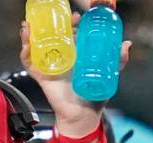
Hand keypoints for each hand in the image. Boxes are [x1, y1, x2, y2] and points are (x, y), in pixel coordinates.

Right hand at [19, 14, 131, 138]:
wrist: (83, 116)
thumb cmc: (94, 97)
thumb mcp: (109, 75)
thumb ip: (118, 61)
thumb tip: (126, 44)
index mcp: (77, 55)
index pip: (71, 34)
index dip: (71, 23)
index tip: (76, 17)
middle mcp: (62, 58)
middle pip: (51, 36)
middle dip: (49, 24)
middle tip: (55, 18)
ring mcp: (51, 66)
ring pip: (37, 47)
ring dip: (30, 35)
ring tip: (29, 26)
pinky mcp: (43, 77)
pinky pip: (30, 64)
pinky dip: (25, 53)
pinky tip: (25, 44)